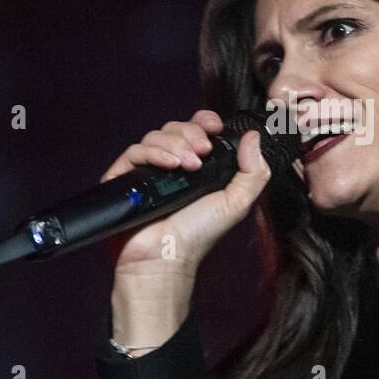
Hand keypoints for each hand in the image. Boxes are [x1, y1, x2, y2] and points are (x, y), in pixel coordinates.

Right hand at [99, 109, 272, 282]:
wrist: (167, 257)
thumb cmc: (198, 235)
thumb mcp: (236, 203)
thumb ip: (253, 172)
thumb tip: (253, 137)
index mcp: (196, 165)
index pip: (195, 128)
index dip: (203, 121)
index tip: (214, 126)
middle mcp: (170, 164)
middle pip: (175, 128)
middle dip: (191, 133)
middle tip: (203, 151)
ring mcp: (146, 170)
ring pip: (155, 136)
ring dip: (176, 145)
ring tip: (188, 166)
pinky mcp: (125, 178)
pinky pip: (134, 151)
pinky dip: (154, 153)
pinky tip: (170, 166)